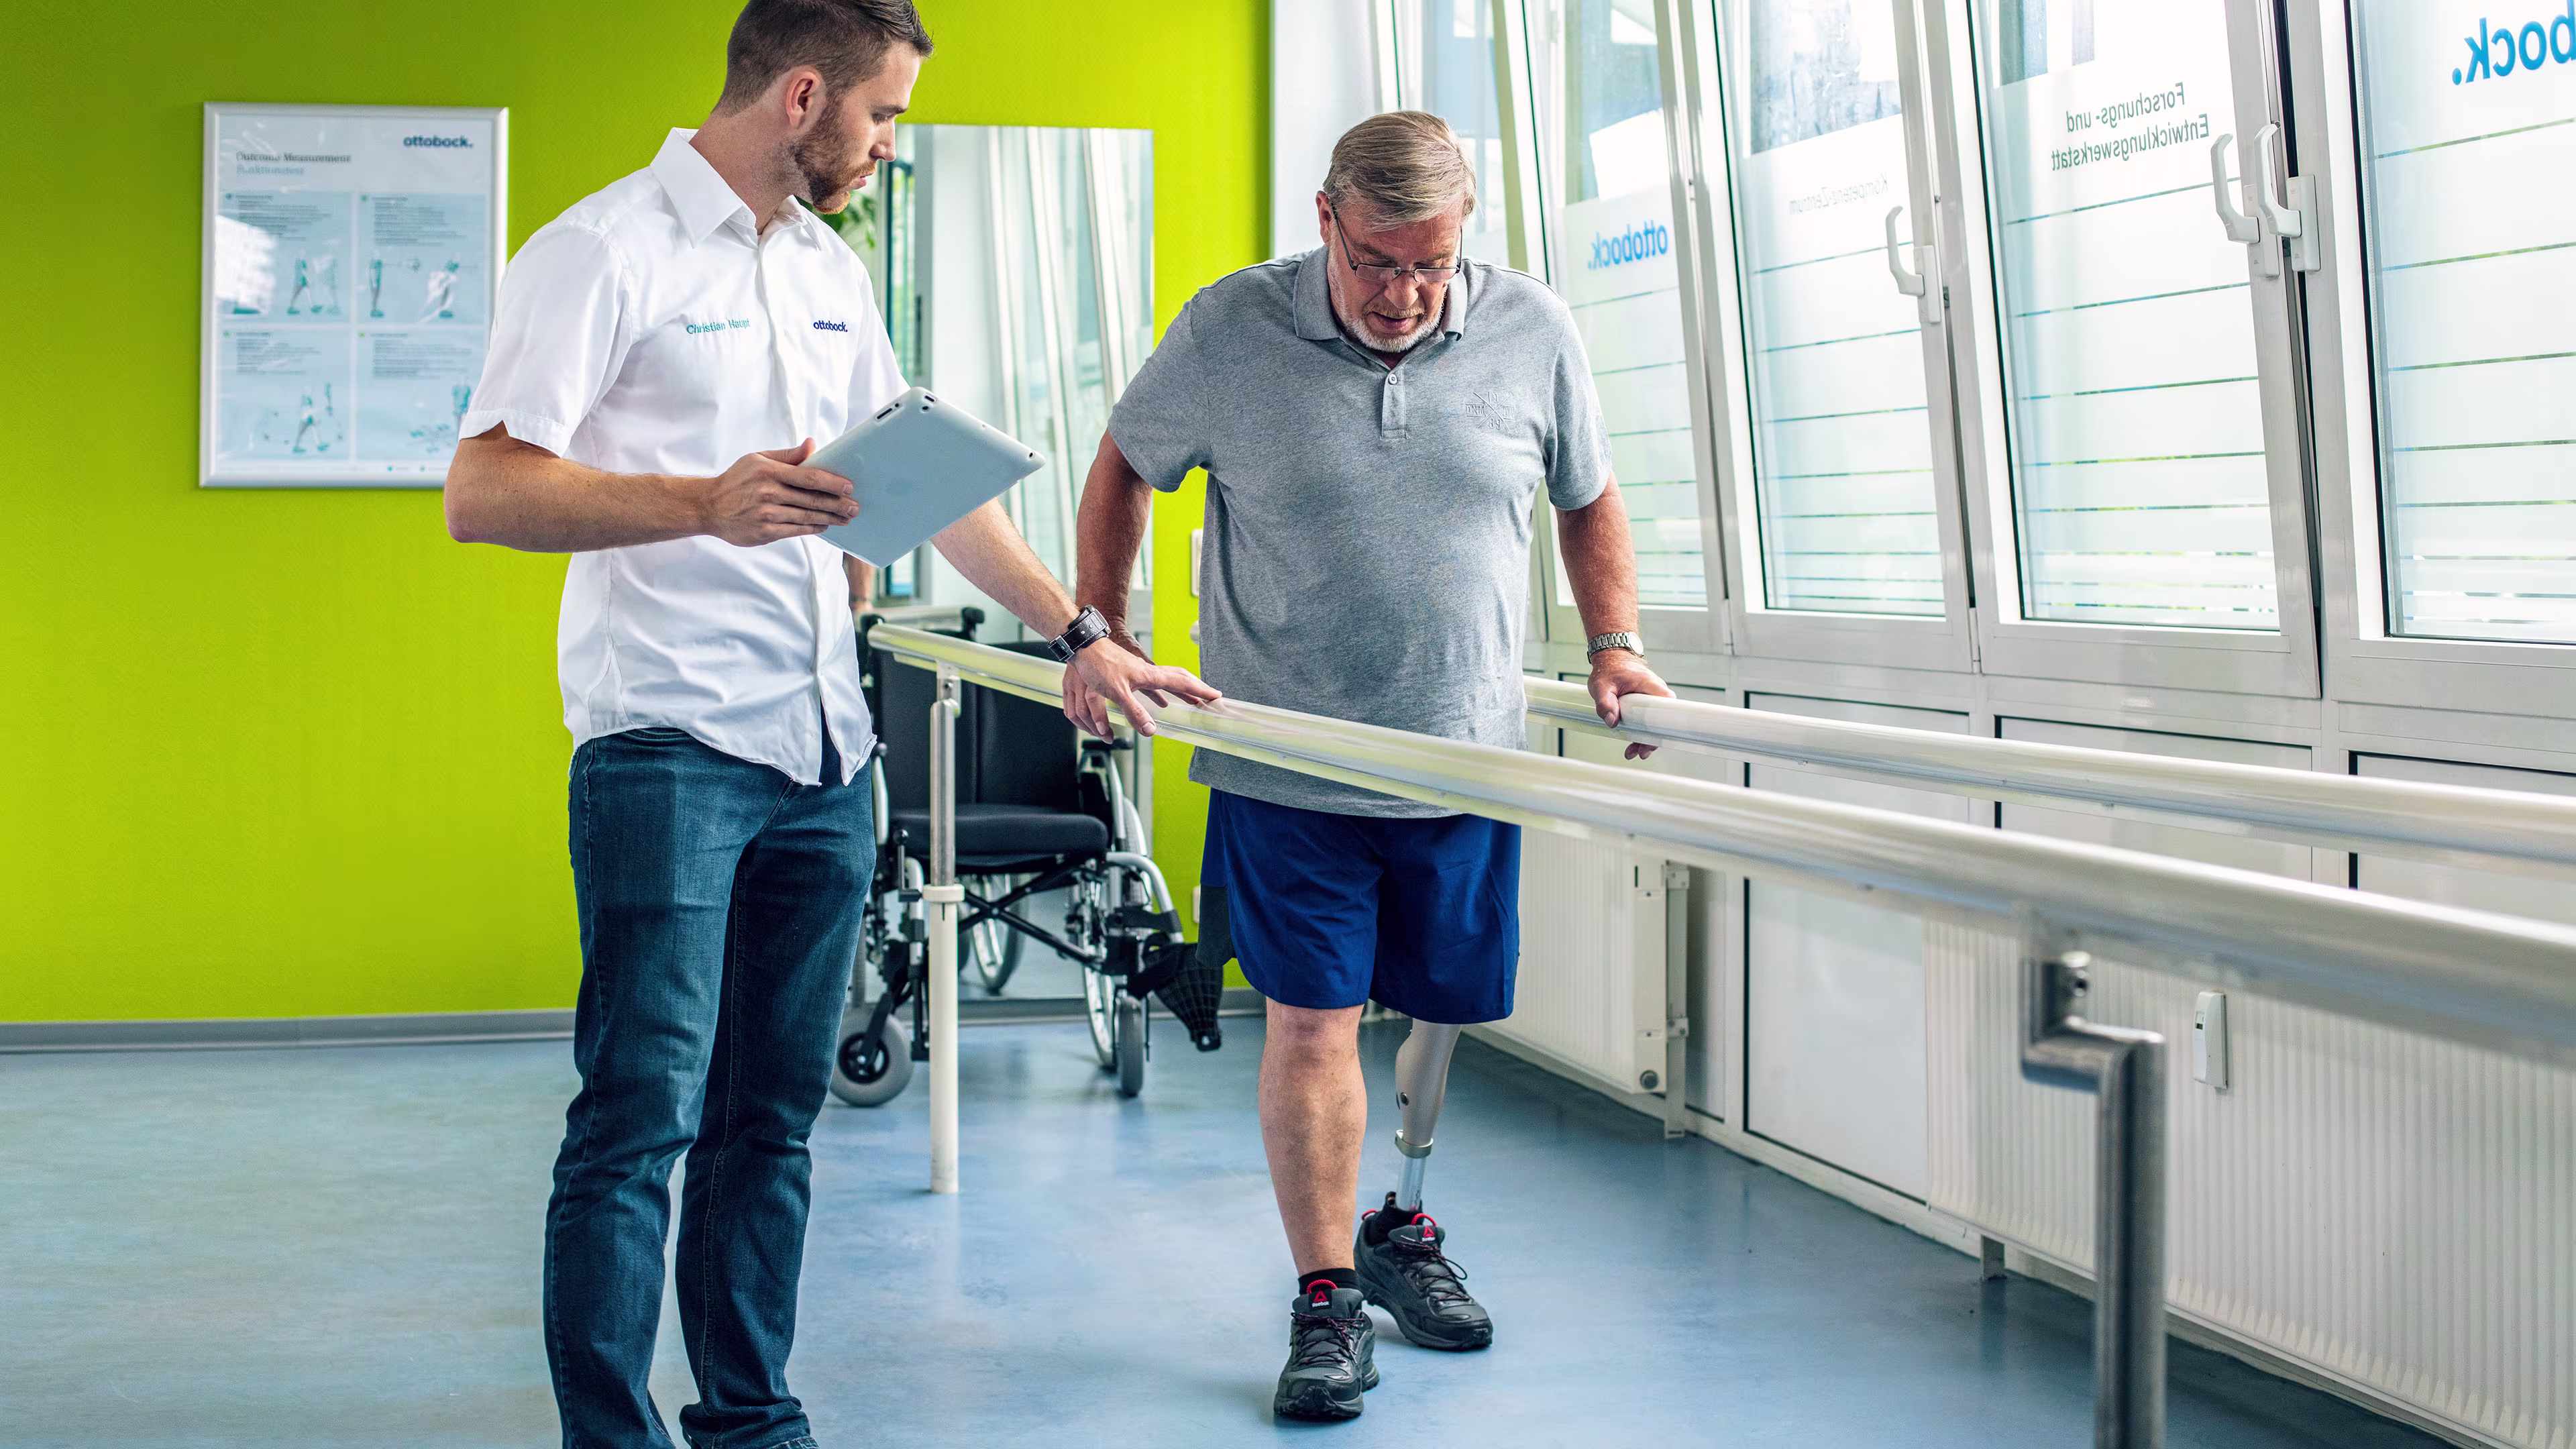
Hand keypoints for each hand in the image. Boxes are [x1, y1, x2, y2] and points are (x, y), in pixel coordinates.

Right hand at [700, 439, 860, 546]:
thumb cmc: (736, 480)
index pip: (809, 477)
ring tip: (846, 518)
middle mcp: (768, 492)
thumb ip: (788, 455)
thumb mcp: (757, 459)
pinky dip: (813, 527)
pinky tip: (825, 525)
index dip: (833, 483)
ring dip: (831, 518)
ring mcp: (767, 514)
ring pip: (808, 517)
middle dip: (838, 504)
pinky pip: (796, 530)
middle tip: (855, 506)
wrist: (709, 506)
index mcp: (768, 471)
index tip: (850, 486)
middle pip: (812, 499)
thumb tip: (813, 445)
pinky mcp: (765, 532)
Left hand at [1062, 633, 1220, 738]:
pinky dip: (1165, 691)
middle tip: (1210, 696)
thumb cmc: (1099, 666)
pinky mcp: (1131, 673)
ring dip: (1183, 688)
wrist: (1085, 647)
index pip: (1182, 682)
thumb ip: (1134, 712)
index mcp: (1150, 675)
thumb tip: (1151, 730)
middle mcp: (1149, 672)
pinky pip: (1156, 683)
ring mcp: (1141, 672)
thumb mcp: (1117, 692)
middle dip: (1196, 688)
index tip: (1215, 696)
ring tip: (1192, 698)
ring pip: (1169, 679)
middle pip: (1180, 678)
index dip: (1199, 689)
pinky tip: (1161, 699)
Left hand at [1587, 650, 1671, 759]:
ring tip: (1632, 752)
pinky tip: (1633, 744)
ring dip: (1646, 738)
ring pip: (1656, 723)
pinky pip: (1649, 720)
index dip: (1663, 726)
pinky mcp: (1646, 704)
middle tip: (1640, 752)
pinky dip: (1642, 732)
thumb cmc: (1609, 668)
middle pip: (1663, 720)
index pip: (1667, 707)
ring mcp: (1652, 699)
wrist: (1611, 659)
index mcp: (1650, 685)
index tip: (1654, 739)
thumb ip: (1604, 703)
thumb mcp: (1601, 685)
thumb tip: (1611, 721)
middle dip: (1652, 739)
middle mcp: (1656, 693)